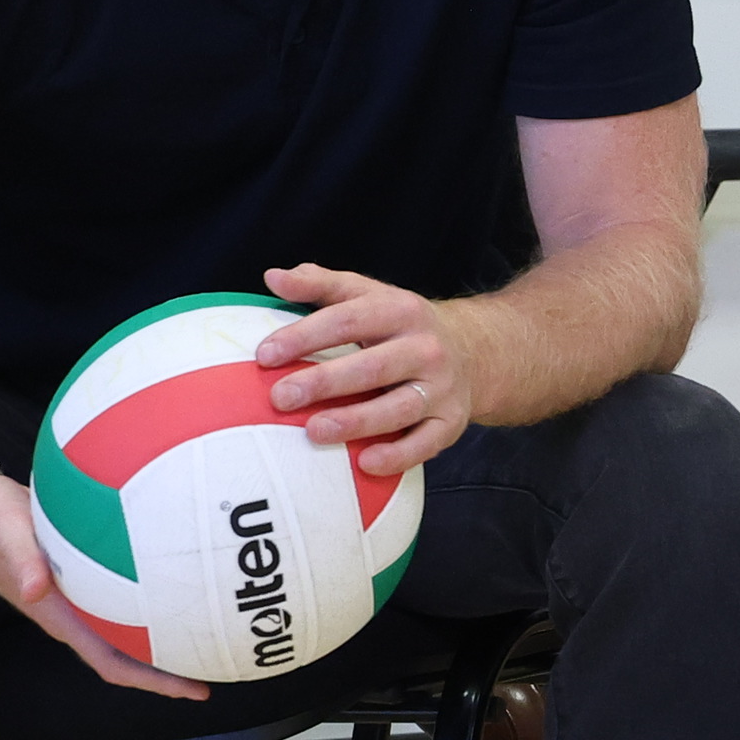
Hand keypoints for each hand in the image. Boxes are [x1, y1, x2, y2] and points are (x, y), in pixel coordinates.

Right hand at [0, 468, 209, 699]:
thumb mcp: (3, 531)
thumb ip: (21, 561)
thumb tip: (36, 590)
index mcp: (58, 615)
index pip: (112, 662)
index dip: (152, 681)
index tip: (194, 691)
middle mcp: (72, 612)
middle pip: (129, 652)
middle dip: (171, 665)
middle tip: (219, 661)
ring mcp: (76, 594)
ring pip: (128, 627)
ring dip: (164, 634)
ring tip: (207, 629)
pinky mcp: (78, 572)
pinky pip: (122, 594)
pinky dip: (150, 596)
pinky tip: (176, 577)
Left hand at [256, 263, 475, 478]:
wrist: (474, 351)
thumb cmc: (401, 325)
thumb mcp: (368, 295)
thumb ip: (320, 285)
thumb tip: (273, 277)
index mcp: (400, 311)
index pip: (347, 321)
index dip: (305, 337)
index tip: (265, 355)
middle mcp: (425, 348)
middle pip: (372, 367)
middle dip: (324, 383)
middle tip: (280, 398)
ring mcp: (441, 388)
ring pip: (398, 408)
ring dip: (356, 421)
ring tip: (314, 431)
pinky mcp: (451, 422)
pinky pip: (425, 444)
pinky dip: (397, 456)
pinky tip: (364, 463)